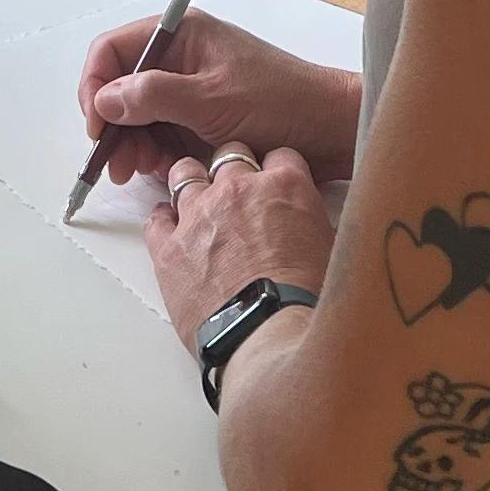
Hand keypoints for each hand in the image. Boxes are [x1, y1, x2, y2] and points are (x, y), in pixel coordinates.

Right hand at [76, 8, 360, 185]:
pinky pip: (163, 134)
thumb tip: (104, 101)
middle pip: (122, 87)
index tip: (97, 127)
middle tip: (119, 165)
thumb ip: (154, 96)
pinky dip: (157, 154)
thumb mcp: (212, 99)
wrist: (332, 131)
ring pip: (140, 116)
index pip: (115, 51)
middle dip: (115, 126)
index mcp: (182, 34)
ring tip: (143, 172)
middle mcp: (181, 58)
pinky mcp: (202, 119)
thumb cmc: (280, 102)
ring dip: (135, 144)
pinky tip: (163, 171)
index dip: (96, 87)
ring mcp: (191, 90)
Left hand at [144, 145, 335, 358]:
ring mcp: (199, 214)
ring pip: (186, 173)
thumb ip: (315, 225)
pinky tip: (173, 231)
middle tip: (240, 195)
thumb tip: (312, 227)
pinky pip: (157, 218)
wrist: (267, 335)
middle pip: (230, 155)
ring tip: (201, 204)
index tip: (276, 185)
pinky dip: (164, 220)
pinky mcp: (170, 247)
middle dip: (235, 171)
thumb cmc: (306, 303)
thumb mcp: (332, 252)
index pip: (281, 156)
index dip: (278, 171)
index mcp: (285, 186)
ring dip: (194, 184)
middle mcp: (238, 189)